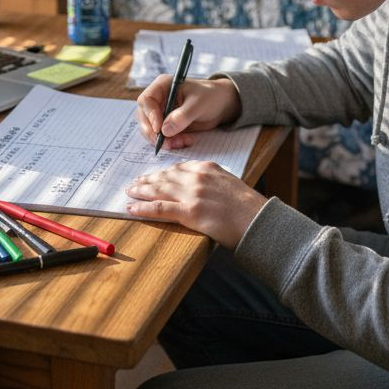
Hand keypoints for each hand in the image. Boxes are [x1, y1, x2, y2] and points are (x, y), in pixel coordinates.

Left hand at [126, 161, 267, 248]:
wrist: (258, 220)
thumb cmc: (249, 207)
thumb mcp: (230, 185)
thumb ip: (213, 183)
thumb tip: (202, 190)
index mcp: (208, 168)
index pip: (178, 168)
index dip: (162, 173)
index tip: (153, 176)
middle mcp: (197, 177)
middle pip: (165, 177)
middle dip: (147, 180)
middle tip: (134, 183)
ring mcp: (192, 194)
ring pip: (159, 190)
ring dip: (141, 191)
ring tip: (130, 193)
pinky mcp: (189, 212)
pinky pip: (160, 208)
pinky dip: (143, 208)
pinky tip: (132, 209)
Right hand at [135, 76, 241, 149]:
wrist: (221, 105)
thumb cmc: (210, 96)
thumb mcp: (198, 104)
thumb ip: (182, 116)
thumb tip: (164, 130)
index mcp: (162, 86)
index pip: (146, 101)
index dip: (149, 116)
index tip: (159, 129)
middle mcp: (158, 99)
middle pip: (144, 118)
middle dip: (154, 133)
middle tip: (167, 144)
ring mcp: (161, 113)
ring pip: (152, 130)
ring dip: (164, 140)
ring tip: (183, 142)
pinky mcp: (167, 125)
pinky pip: (163, 137)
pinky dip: (172, 143)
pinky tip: (186, 141)